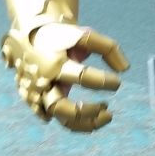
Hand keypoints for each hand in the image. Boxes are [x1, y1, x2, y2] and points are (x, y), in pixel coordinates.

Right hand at [1, 22, 129, 131]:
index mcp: (54, 63)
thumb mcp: (84, 35)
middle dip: (86, 112)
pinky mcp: (34, 99)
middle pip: (60, 107)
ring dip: (84, 122)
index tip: (118, 82)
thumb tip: (125, 68)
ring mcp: (36, 93)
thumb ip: (108, 48)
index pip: (81, 77)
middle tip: (108, 107)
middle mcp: (43, 82)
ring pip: (59, 117)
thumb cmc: (62, 35)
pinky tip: (87, 119)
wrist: (29, 34)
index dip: (103, 81)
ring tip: (107, 115)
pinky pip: (51, 116)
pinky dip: (69, 121)